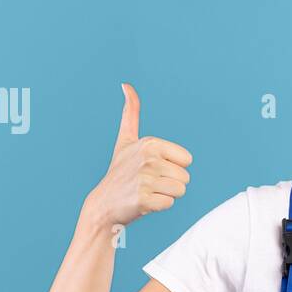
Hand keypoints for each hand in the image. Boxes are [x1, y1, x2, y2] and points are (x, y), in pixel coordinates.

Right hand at [85, 83, 192, 226]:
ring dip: (166, 195)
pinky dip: (159, 206)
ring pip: (180, 191)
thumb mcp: (126, 140)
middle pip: (186, 177)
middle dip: (170, 183)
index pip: (187, 160)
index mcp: (150, 143)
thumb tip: (126, 85)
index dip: (173, 167)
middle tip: (148, 183)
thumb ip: (130, 113)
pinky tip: (143, 203)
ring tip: (147, 192)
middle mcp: (147, 158)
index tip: (153, 168)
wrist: (104, 204)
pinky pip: (169, 204)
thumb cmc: (120, 172)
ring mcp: (145, 179)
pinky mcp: (143, 199)